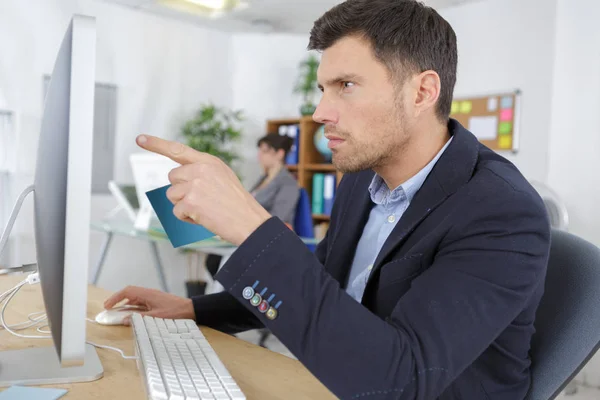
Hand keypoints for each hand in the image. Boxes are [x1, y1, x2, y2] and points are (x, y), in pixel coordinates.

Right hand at [103, 286, 194, 325]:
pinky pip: (140, 303)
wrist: (190, 310)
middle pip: (129, 294)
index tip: (107, 305)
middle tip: (108, 309)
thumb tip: (125, 320)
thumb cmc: (175, 312)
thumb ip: (140, 318)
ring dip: (125, 305)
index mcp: (148, 294)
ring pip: (134, 299)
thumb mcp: (156, 318)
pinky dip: (133, 308)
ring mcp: (152, 298)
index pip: (127, 292)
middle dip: (117, 300)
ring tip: (116, 314)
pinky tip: (130, 316)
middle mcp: (149, 294)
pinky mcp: (155, 302)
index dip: (115, 298)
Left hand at [136, 134, 270, 245]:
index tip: (140, 139)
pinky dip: (187, 218)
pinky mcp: (191, 201)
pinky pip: (176, 211)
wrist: (250, 221)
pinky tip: (204, 218)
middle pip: (172, 178)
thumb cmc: (236, 204)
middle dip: (181, 191)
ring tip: (205, 209)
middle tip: (202, 200)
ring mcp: (195, 184)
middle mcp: (201, 169)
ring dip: (184, 206)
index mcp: (209, 161)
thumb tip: (178, 179)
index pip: (178, 150)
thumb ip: (201, 172)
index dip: (157, 144)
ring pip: (172, 195)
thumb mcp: (222, 178)